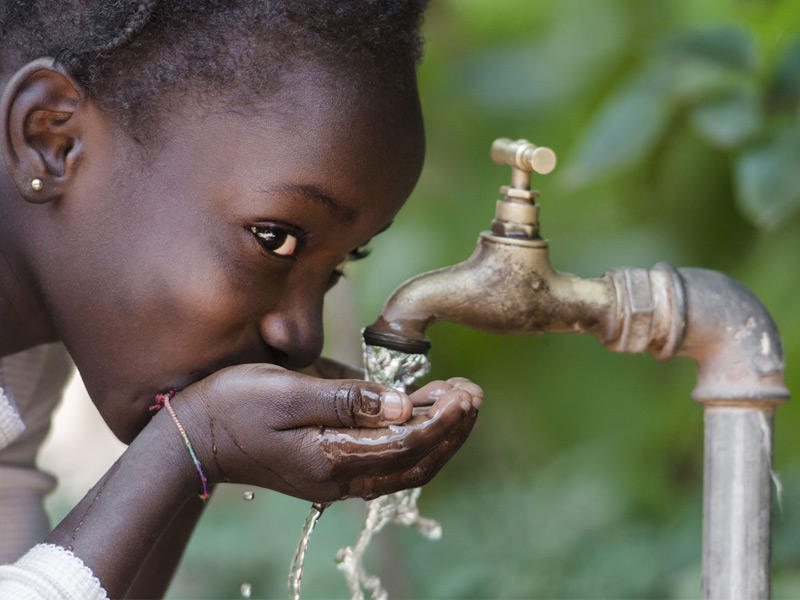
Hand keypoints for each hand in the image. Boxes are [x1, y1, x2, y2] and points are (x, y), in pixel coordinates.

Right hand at [171, 365, 481, 502]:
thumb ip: (348, 399)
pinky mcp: (330, 467)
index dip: (442, 419)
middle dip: (451, 430)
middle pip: (415, 463)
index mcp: (332, 458)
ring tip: (459, 400)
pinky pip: (386, 460)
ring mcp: (336, 477)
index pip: (407, 444)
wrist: (194, 436)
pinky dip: (413, 439)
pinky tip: (422, 411)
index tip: (465, 392)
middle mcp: (340, 477)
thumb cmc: (235, 405)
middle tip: (473, 394)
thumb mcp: (289, 391)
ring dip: (437, 436)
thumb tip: (403, 405)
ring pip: (405, 466)